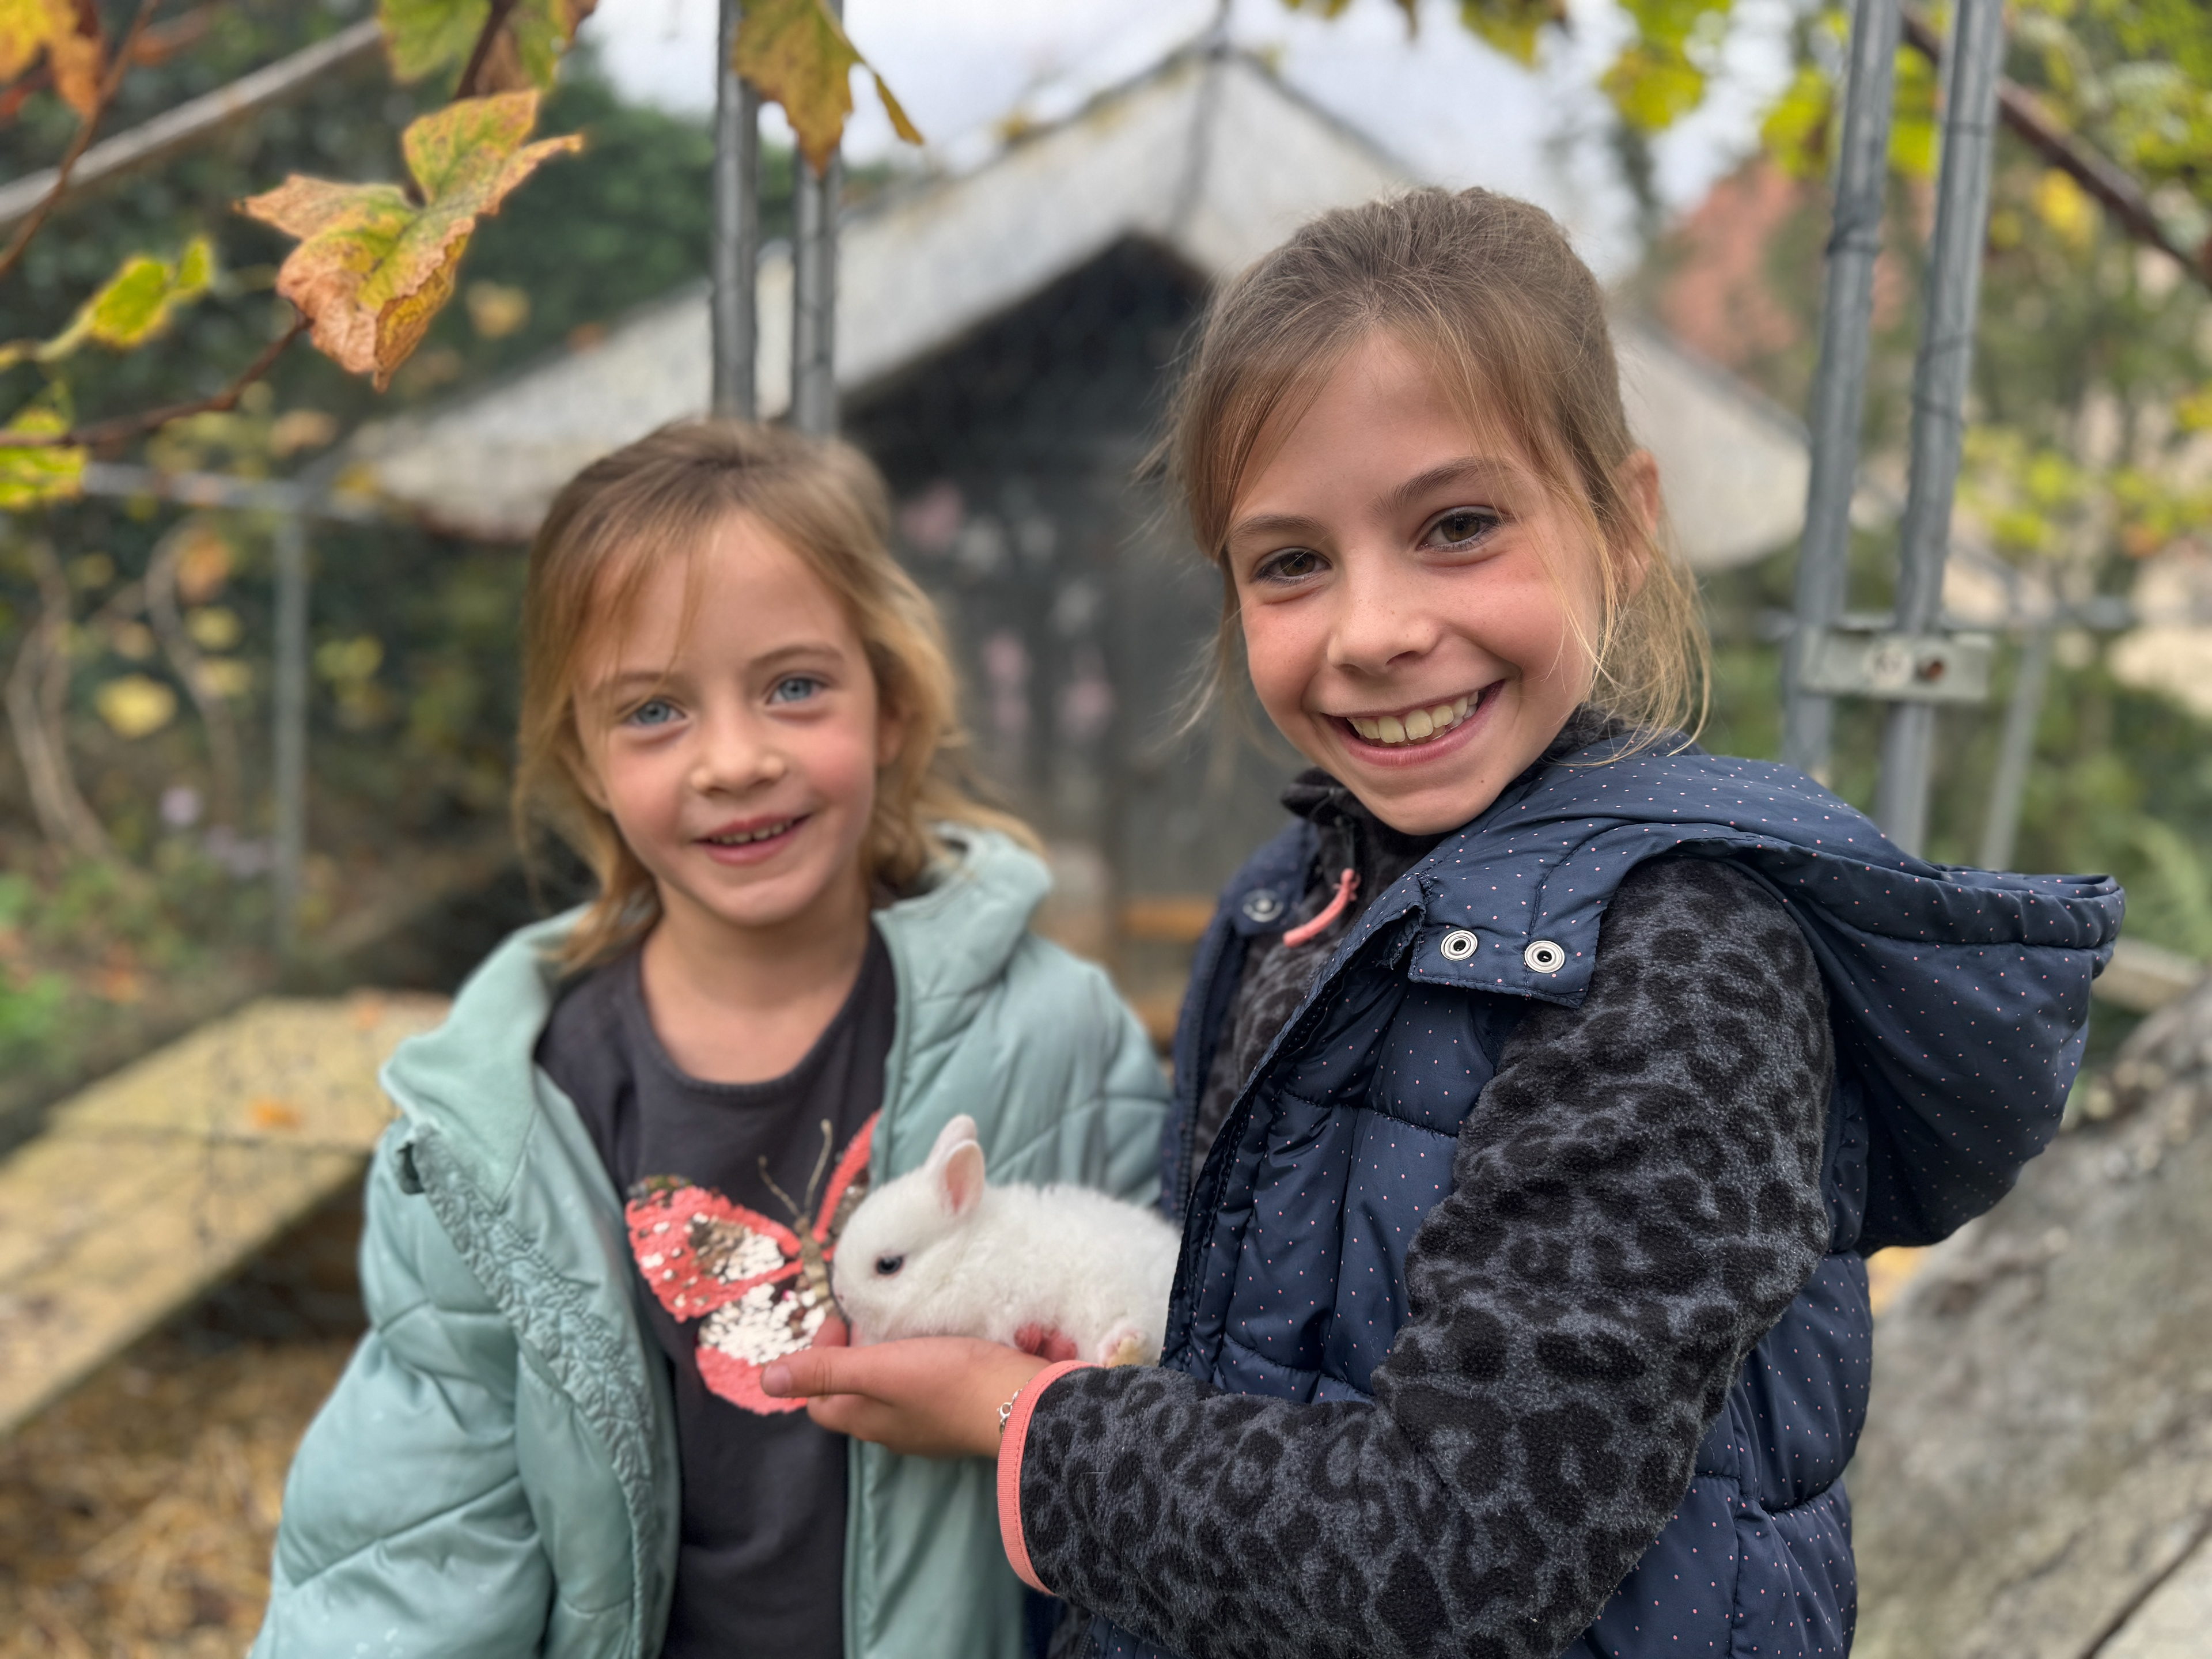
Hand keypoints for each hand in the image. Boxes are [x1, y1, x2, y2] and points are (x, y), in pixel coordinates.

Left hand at [762, 1335, 1050, 1457]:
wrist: (1024, 1404)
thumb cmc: (949, 1383)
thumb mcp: (881, 1368)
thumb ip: (826, 1370)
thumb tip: (766, 1381)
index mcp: (866, 1420)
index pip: (818, 1399)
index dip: (818, 1358)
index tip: (843, 1322)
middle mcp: (892, 1430)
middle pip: (854, 1392)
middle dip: (856, 1353)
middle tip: (875, 1316)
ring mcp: (927, 1426)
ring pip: (892, 1390)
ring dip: (891, 1355)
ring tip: (907, 1321)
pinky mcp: (959, 1414)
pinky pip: (929, 1388)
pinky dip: (926, 1363)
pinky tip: (944, 1340)